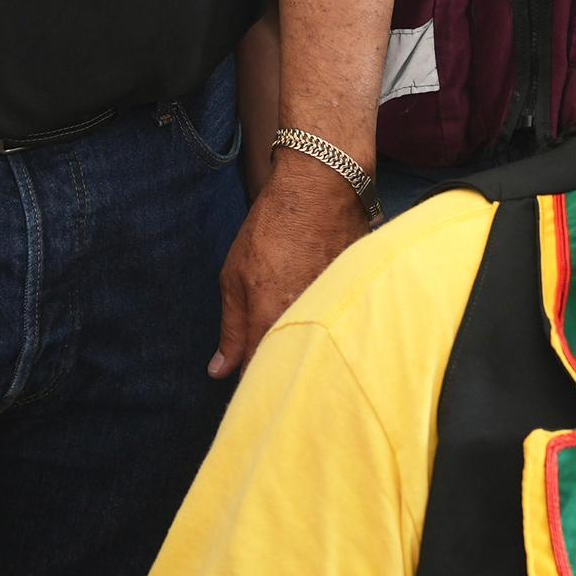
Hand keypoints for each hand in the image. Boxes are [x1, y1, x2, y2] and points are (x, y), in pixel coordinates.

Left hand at [212, 153, 363, 374]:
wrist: (321, 186)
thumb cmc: (272, 226)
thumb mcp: (235, 276)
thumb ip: (231, 328)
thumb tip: (220, 370)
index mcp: (271, 318)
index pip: (259, 372)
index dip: (251, 384)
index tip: (247, 390)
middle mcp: (306, 320)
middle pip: (293, 364)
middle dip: (280, 370)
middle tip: (270, 367)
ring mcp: (335, 308)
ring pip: (318, 345)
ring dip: (306, 348)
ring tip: (297, 340)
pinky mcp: (356, 296)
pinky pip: (340, 324)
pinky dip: (330, 325)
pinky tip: (324, 318)